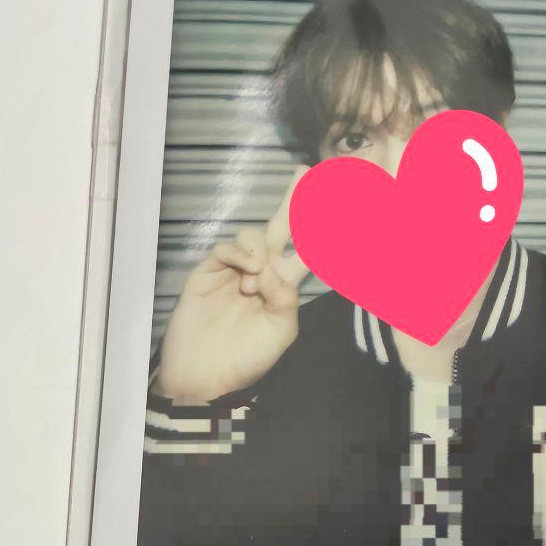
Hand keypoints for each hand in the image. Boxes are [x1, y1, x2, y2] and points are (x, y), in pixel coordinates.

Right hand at [154, 166, 310, 403]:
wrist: (204, 374)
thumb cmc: (246, 358)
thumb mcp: (280, 331)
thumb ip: (287, 298)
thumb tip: (274, 267)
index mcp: (284, 286)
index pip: (307, 250)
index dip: (321, 229)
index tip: (340, 203)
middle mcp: (263, 271)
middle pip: (281, 227)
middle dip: (293, 199)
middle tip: (304, 171)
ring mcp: (235, 269)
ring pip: (255, 235)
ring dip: (261, 250)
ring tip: (255, 285)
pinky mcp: (209, 270)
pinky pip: (228, 248)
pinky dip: (240, 253)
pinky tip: (246, 273)